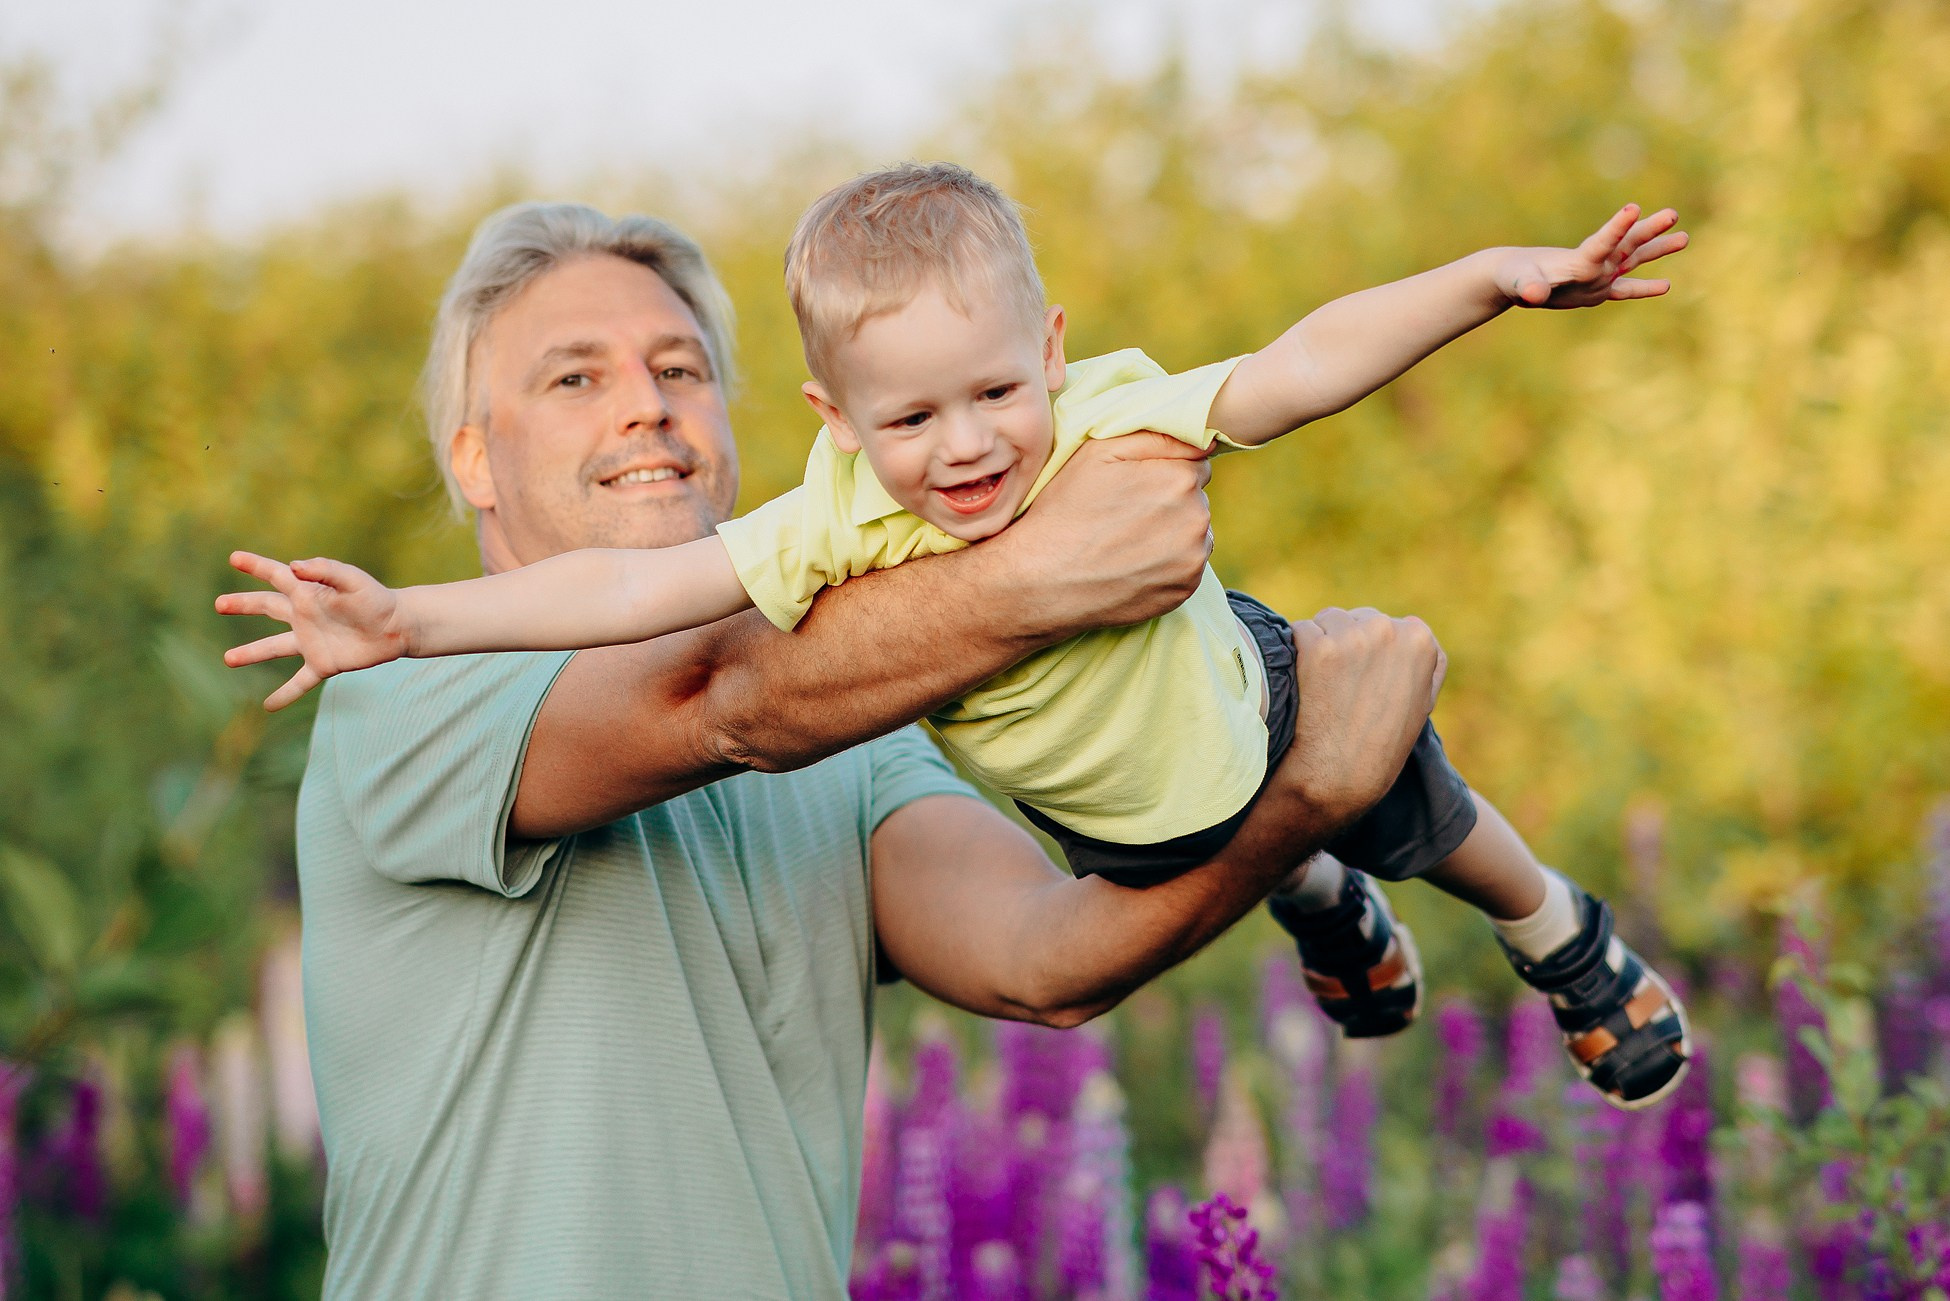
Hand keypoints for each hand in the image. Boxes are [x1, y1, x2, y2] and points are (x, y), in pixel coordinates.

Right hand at [215, 551, 408, 710]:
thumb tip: (294, 566)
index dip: (256, 566)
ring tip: (228, 660)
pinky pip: (299, 682)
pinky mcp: (323, 664)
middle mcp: (304, 616)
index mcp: (308, 592)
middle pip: (266, 607)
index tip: (234, 558)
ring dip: (251, 653)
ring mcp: (311, 641)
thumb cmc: (376, 599)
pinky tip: (268, 706)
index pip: (276, 576)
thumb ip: (325, 570)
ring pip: (274, 648)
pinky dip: (285, 694)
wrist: (398, 627)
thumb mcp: (354, 580)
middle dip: (243, 604)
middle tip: (219, 603)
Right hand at [997, 433, 1212, 637]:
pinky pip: (1187, 568)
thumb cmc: (1065, 510)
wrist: (1042, 580)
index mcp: (1179, 479)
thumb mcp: (1098, 453)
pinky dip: (1168, 565)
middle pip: (1197, 500)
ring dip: (1173, 534)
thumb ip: (1155, 437)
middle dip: (1170, 502)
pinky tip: (1133, 565)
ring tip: (1127, 542)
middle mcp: (1195, 519)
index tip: (1135, 486)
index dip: (1163, 472)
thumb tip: (1201, 440)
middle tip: (1125, 516)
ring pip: (1194, 535)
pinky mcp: (1183, 590)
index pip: (1196, 465)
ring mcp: (1192, 559)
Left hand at [1274, 606, 1445, 831]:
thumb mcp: (1419, 703)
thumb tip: (1407, 631)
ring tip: (1325, 689)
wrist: (1340, 777)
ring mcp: (1354, 637)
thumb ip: (1418, 663)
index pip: (1388, 625)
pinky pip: (1298, 632)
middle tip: (1341, 688)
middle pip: (1355, 618)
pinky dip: (1296, 654)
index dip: (1371, 653)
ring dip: (1319, 645)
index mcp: (1421, 639)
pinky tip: (1306, 686)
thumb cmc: (1379, 747)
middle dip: (1345, 643)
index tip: (1363, 681)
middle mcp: (1390, 630)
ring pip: (1326, 621)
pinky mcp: (1319, 647)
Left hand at [1493, 204, 1688, 308]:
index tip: (1633, 207)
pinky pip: (1625, 289)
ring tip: (1684, 237)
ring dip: (1657, 249)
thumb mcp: (1520, 283)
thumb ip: (1529, 287)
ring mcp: (1599, 275)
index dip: (1617, 226)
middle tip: (1672, 214)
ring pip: (1634, 260)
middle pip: (1627, 244)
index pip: (1602, 242)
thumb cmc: (1515, 276)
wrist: (1516, 278)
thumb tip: (1532, 295)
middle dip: (1649, 230)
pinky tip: (1665, 285)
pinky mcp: (1597, 290)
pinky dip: (1643, 288)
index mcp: (1580, 259)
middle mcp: (1595, 263)